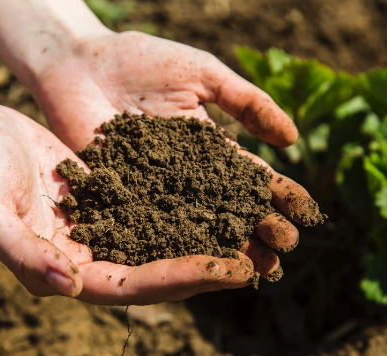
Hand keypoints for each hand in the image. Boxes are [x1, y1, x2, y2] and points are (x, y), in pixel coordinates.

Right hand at [0, 105, 261, 304]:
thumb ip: (21, 252)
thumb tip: (68, 285)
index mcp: (67, 270)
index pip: (132, 286)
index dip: (182, 279)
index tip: (233, 269)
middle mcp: (91, 255)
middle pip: (159, 271)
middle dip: (211, 266)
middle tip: (263, 259)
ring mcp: (104, 227)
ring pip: (165, 240)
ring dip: (210, 239)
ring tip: (257, 233)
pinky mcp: (112, 198)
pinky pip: (157, 206)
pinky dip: (189, 206)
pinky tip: (222, 197)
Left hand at [31, 31, 320, 280]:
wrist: (81, 63)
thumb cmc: (142, 61)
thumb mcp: (202, 74)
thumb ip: (246, 102)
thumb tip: (293, 140)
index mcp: (206, 147)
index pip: (248, 176)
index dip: (277, 196)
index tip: (305, 215)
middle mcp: (183, 175)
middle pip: (226, 208)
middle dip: (257, 229)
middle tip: (285, 253)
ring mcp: (152, 189)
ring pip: (194, 224)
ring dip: (225, 246)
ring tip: (255, 268)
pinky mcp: (119, 198)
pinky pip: (149, 225)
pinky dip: (174, 245)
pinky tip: (197, 264)